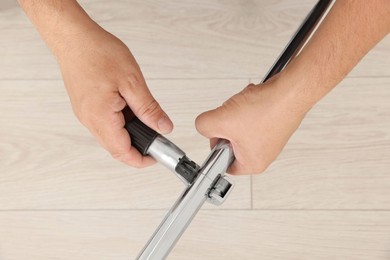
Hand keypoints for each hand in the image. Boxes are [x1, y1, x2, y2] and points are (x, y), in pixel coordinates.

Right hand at [56, 27, 172, 166]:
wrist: (73, 38)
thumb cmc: (98, 53)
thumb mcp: (132, 82)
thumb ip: (149, 109)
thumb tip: (163, 127)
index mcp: (100, 117)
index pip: (122, 152)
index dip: (141, 160)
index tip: (156, 157)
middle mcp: (89, 120)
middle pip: (116, 148)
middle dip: (138, 148)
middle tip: (157, 139)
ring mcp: (85, 114)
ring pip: (111, 137)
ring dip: (130, 135)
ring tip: (146, 120)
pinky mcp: (85, 107)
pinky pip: (105, 124)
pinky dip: (121, 124)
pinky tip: (130, 110)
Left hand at [195, 79, 308, 174]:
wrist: (291, 90)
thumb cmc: (267, 109)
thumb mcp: (221, 120)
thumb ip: (203, 126)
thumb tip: (203, 126)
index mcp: (252, 163)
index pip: (223, 165)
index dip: (215, 147)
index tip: (214, 134)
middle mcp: (263, 154)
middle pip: (230, 142)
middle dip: (227, 124)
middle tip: (231, 116)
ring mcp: (270, 138)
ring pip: (239, 126)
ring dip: (236, 112)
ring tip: (245, 106)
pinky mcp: (274, 123)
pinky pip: (251, 116)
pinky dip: (248, 105)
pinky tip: (254, 100)